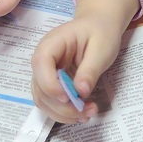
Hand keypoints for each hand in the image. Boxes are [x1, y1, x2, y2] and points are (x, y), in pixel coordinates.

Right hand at [30, 0, 139, 121]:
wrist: (99, 27)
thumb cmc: (100, 32)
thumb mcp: (101, 48)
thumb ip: (90, 69)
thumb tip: (81, 91)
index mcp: (52, 44)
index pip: (41, 65)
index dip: (50, 85)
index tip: (69, 97)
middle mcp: (43, 60)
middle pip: (41, 88)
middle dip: (62, 106)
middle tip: (88, 111)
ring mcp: (45, 73)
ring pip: (44, 100)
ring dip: (63, 113)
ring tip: (88, 114)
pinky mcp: (52, 84)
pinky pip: (51, 102)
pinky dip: (64, 112)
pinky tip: (82, 114)